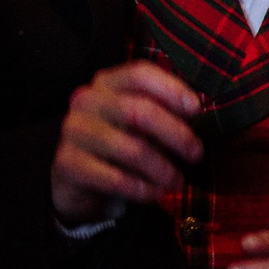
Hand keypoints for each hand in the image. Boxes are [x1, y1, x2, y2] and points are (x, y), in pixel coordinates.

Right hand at [50, 60, 205, 224]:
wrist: (80, 180)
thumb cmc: (121, 143)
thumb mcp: (142, 123)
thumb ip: (166, 112)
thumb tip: (201, 114)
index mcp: (108, 82)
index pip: (140, 74)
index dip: (171, 89)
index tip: (196, 110)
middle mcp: (87, 101)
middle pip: (138, 112)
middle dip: (175, 134)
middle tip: (196, 154)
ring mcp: (74, 131)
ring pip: (129, 149)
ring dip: (161, 168)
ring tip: (177, 182)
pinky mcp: (67, 163)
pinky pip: (112, 178)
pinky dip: (140, 188)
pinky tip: (155, 194)